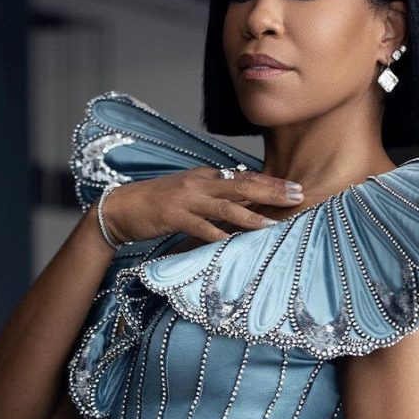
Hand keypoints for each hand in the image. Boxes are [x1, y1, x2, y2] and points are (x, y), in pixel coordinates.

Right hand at [101, 166, 304, 243]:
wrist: (121, 207)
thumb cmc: (159, 203)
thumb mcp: (192, 193)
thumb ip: (217, 196)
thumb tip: (247, 203)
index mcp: (205, 177)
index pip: (244, 178)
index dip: (271, 183)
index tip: (295, 187)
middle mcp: (199, 184)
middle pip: (241, 186)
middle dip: (271, 191)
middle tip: (296, 196)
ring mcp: (186, 200)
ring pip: (224, 206)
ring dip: (250, 216)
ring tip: (272, 223)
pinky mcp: (172, 216)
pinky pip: (199, 227)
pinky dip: (216, 234)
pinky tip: (232, 242)